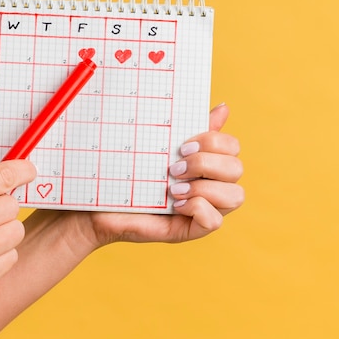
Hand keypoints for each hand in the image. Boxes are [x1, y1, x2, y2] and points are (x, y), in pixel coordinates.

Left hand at [76, 104, 243, 246]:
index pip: (233, 147)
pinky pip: (215, 222)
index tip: (181, 146)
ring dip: (204, 188)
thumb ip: (191, 129)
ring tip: (173, 189)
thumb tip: (224, 108)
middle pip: (238, 168)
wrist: (101, 201)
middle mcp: (212, 186)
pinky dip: (197, 208)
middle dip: (205, 164)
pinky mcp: (191, 230)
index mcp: (207, 163)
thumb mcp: (161, 147)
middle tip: (173, 168)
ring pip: (235, 196)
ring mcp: (204, 209)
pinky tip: (175, 205)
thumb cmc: (130, 173)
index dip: (214, 141)